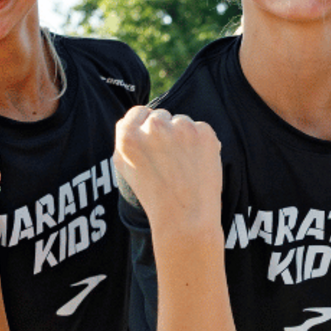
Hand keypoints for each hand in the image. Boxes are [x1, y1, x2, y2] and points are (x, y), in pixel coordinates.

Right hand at [114, 107, 224, 230]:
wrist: (185, 218)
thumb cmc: (154, 196)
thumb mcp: (126, 167)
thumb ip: (127, 138)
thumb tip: (139, 118)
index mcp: (128, 136)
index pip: (138, 112)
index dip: (145, 125)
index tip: (153, 140)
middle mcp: (154, 127)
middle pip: (161, 116)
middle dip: (165, 132)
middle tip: (169, 160)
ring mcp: (181, 128)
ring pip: (182, 122)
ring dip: (184, 137)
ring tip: (183, 166)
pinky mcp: (204, 133)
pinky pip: (202, 130)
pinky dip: (202, 144)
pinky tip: (197, 164)